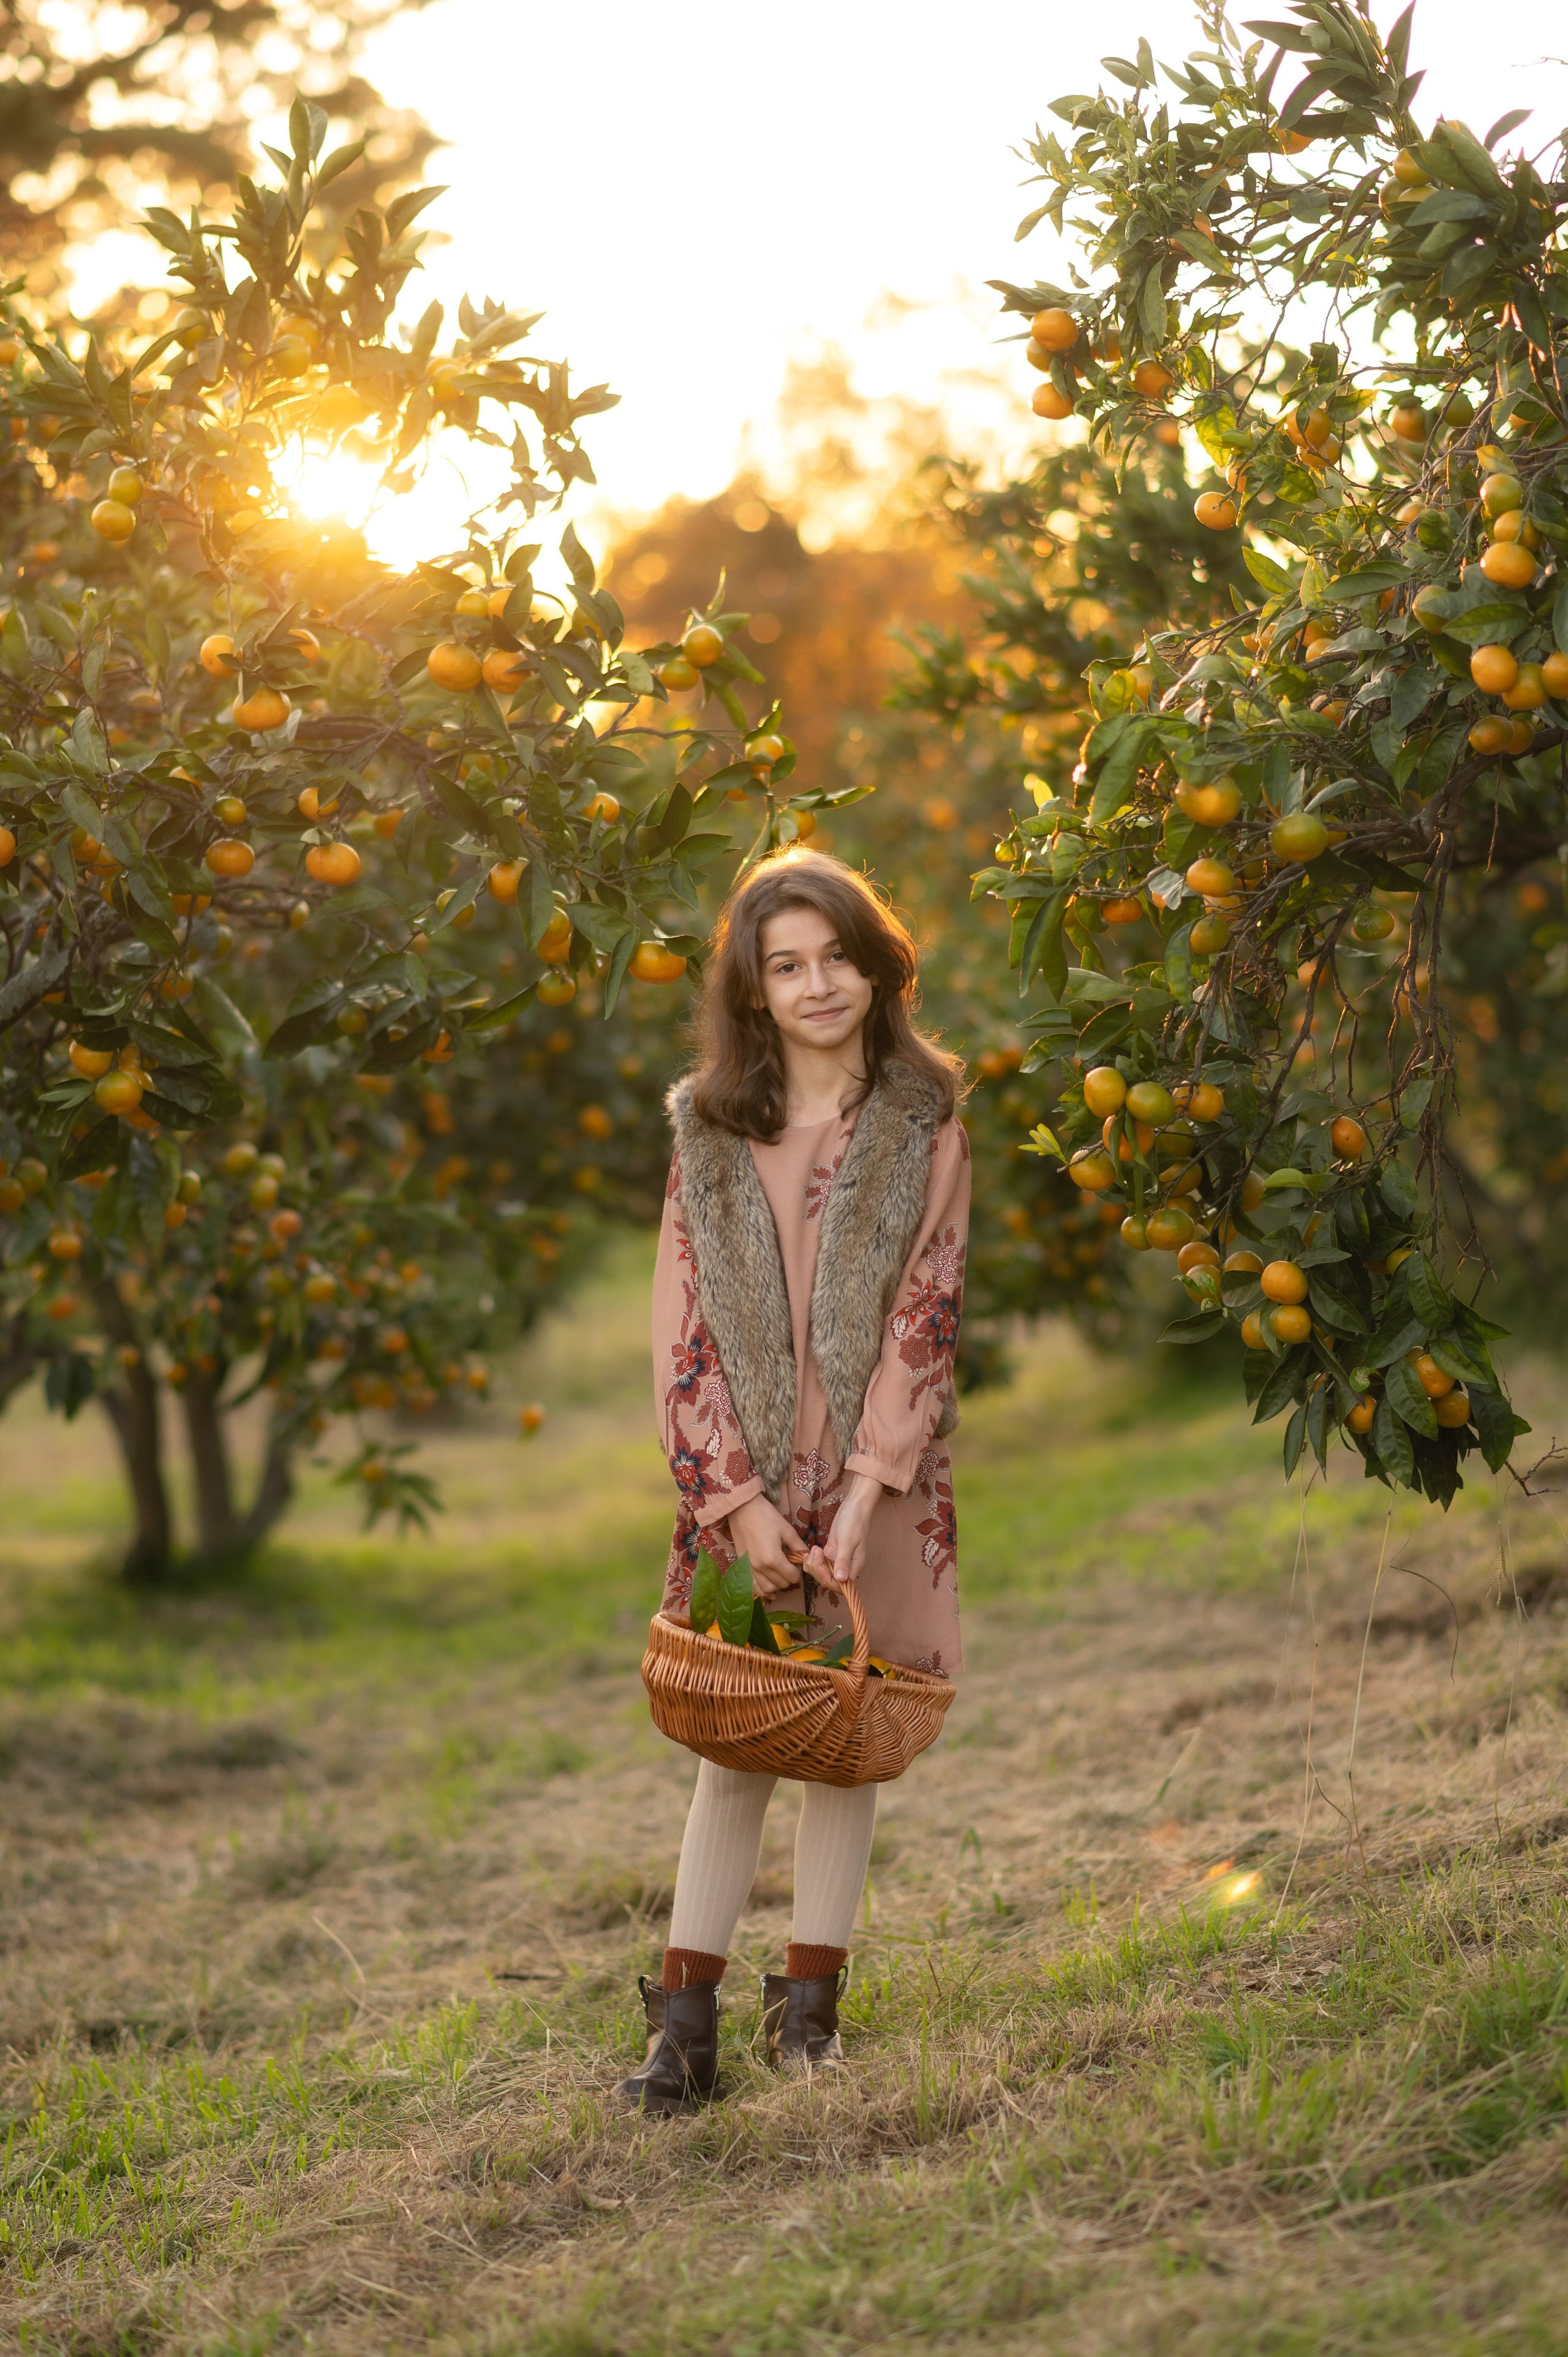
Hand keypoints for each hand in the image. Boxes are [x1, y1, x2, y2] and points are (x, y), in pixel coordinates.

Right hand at [726, 1494, 806, 1596]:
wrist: (742, 1509)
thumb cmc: (766, 1516)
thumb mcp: (787, 1530)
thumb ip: (799, 1547)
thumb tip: (809, 1557)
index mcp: (773, 1558)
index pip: (793, 1577)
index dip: (798, 1570)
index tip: (796, 1561)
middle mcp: (760, 1568)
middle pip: (782, 1584)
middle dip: (789, 1576)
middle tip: (789, 1564)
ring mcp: (749, 1569)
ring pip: (768, 1589)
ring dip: (777, 1584)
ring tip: (780, 1573)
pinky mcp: (742, 1567)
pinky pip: (753, 1587)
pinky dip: (762, 1590)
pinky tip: (770, 1587)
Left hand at [808, 1470, 881, 1586]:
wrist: (854, 1506)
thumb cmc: (854, 1522)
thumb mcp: (848, 1541)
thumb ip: (843, 1560)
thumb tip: (841, 1580)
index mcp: (854, 1566)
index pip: (840, 1585)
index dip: (828, 1580)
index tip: (821, 1567)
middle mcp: (845, 1566)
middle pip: (827, 1580)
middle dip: (817, 1570)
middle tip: (816, 1553)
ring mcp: (836, 1559)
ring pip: (820, 1572)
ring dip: (813, 1564)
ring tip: (814, 1549)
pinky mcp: (830, 1552)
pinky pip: (818, 1562)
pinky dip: (811, 1559)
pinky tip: (809, 1551)